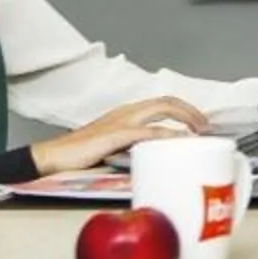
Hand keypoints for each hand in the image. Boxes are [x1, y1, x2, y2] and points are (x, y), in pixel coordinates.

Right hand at [30, 96, 212, 176]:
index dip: (184, 109)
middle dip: (191, 111)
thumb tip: (157, 153)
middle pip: (166, 101)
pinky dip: (166, 135)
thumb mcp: (114, 145)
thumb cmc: (79, 154)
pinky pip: (146, 132)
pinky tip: (178, 141)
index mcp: (125, 113)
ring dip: (185, 117)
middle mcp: (125, 112)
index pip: (161, 102)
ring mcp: (119, 122)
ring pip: (161, 109)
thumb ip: (134, 144)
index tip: (199, 121)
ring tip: (199, 130)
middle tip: (206, 125)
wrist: (50, 157)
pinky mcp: (113, 135)